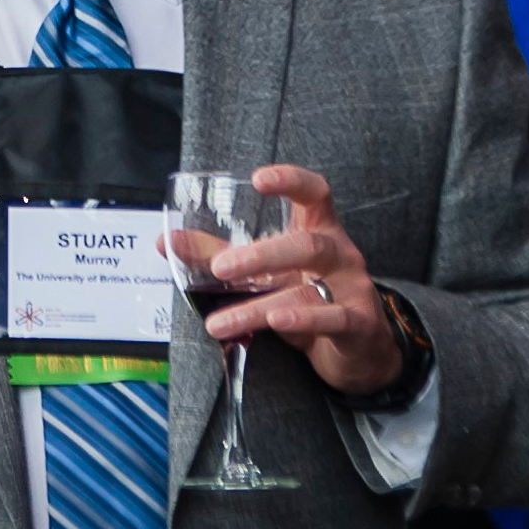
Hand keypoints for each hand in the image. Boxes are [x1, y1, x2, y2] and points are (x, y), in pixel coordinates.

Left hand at [193, 164, 404, 395]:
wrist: (360, 348)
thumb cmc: (308, 296)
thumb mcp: (267, 273)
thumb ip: (219, 254)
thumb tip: (167, 242)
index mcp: (318, 230)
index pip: (315, 193)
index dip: (291, 181)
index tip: (258, 179)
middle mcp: (339, 253)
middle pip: (306, 245)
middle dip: (260, 255)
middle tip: (220, 268)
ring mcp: (353, 288)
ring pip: (306, 290)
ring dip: (256, 305)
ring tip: (219, 321)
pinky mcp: (359, 324)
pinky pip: (333, 319)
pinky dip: (302, 320)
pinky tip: (275, 321)